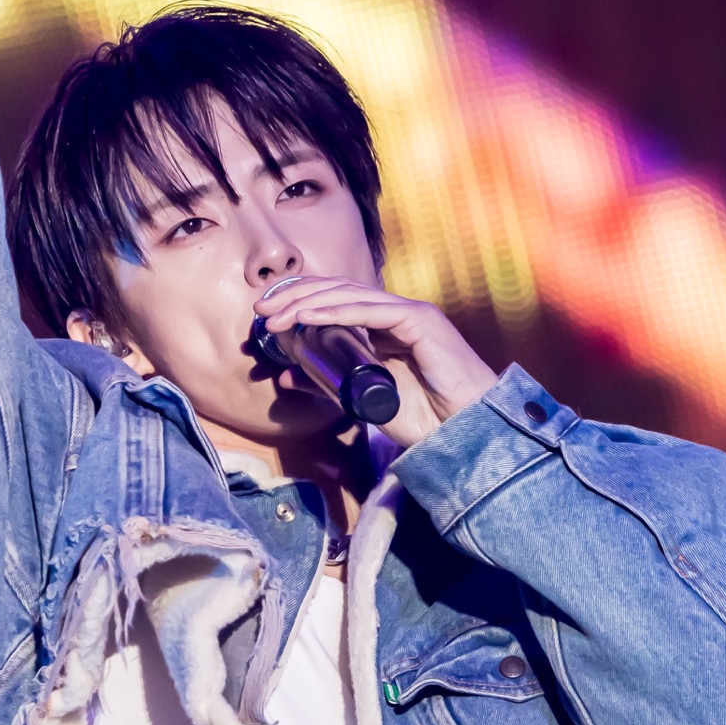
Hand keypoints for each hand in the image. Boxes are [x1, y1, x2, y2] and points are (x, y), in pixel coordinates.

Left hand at [255, 279, 496, 448]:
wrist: (464, 432)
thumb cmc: (424, 419)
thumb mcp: (360, 402)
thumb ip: (327, 387)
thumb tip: (286, 378)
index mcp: (384, 327)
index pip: (336, 301)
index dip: (300, 301)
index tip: (267, 315)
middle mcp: (395, 313)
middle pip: (338, 292)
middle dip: (295, 297)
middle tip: (261, 310)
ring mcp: (409, 313)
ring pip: (350, 296)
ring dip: (307, 302)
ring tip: (275, 315)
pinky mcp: (420, 320)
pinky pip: (370, 310)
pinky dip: (336, 311)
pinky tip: (307, 316)